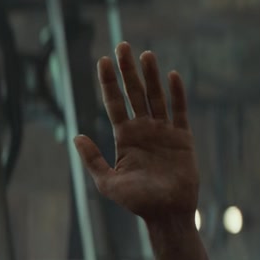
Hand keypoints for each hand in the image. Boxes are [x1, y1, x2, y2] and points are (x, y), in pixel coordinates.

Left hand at [73, 42, 198, 223]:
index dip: (108, 82)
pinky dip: (177, 94)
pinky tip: (172, 75)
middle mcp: (143, 130)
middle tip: (122, 46)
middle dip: (128, 70)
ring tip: (145, 54)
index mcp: (125, 137)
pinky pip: (180, 111)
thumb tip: (76, 136)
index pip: (114, 103)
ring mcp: (164, 132)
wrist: (166, 214)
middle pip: (134, 93)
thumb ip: (92, 159)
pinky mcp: (183, 138)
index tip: (102, 60)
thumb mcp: (107, 183)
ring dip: (151, 76)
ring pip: (156, 97)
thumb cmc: (136, 202)